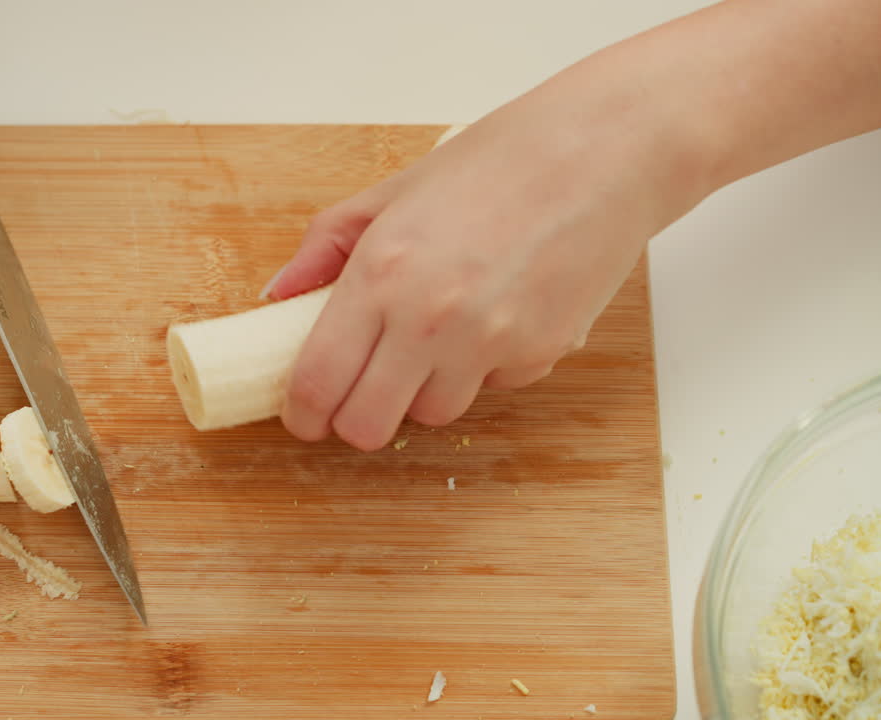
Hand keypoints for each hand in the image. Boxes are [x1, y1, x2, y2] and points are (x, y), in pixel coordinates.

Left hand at [266, 68, 708, 450]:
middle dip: (355, 419)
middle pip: (367, 426)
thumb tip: (279, 293)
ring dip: (422, 391)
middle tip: (361, 394)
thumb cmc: (496, 162)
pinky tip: (498, 313)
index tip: (305, 416)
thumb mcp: (393, 192)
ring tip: (439, 334)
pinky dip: (483, 369)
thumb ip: (326, 247)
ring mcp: (487, 344)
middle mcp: (428, 319)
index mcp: (380, 274)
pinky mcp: (538, 357)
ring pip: (431, 416)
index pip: (318, 382)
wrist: (601, 154)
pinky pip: (490, 389)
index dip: (304, 414)